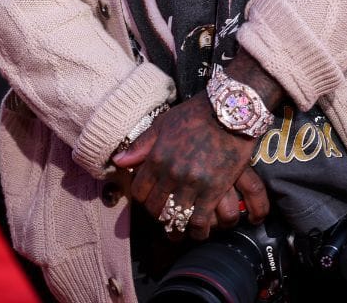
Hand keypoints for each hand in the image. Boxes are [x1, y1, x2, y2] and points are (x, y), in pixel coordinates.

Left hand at [112, 95, 261, 240]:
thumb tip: (118, 162)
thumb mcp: (161, 125)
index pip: (140, 191)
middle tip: (163, 219)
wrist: (228, 112)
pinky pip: (201, 218)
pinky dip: (196, 230)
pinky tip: (197, 232)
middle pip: (156, 207)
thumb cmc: (194, 116)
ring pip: (177, 217)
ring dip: (176, 229)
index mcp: (156, 158)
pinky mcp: (215, 189)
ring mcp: (193, 183)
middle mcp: (172, 174)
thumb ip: (140, 146)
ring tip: (178, 233)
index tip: (148, 201)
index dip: (142, 199)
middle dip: (158, 216)